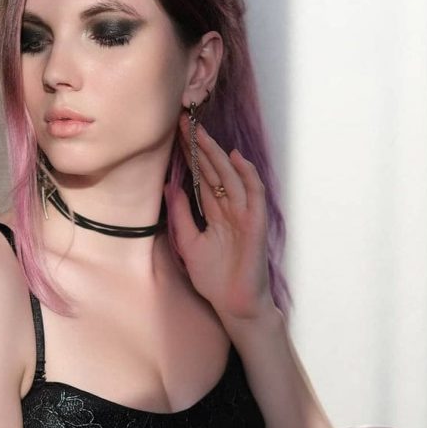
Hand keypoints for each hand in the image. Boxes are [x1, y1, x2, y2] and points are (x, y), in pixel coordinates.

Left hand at [169, 113, 273, 320]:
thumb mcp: (189, 243)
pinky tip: (235, 158)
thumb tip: (170, 187)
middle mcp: (230, 209)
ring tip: (201, 133)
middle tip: (183, 123)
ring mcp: (244, 214)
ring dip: (217, 155)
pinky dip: (246, 175)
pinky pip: (253, 193)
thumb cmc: (215, 280)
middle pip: (215, 172)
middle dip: (200, 148)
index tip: (175, 136)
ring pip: (231, 177)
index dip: (190, 157)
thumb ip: (182, 215)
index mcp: (215, 214)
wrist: (234, 304)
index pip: (202, 178)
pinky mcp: (256, 223)